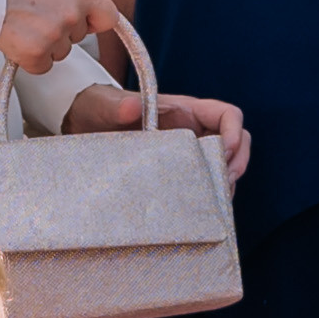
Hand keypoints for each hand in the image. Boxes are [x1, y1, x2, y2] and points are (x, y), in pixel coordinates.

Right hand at [0, 0, 116, 73]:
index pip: (108, 17)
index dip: (95, 21)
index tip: (84, 22)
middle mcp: (73, 14)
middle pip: (78, 37)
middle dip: (61, 30)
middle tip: (33, 14)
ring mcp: (55, 35)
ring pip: (60, 52)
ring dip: (43, 44)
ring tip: (20, 22)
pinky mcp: (36, 54)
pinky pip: (41, 66)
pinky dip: (28, 58)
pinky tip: (14, 38)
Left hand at [61, 80, 250, 184]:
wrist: (82, 127)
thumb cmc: (97, 109)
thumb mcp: (103, 106)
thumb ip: (117, 106)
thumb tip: (131, 108)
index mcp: (184, 111)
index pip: (226, 115)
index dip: (234, 133)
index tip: (223, 155)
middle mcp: (192, 131)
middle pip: (236, 144)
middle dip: (236, 165)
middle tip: (223, 187)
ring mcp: (187, 154)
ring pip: (223, 168)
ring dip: (224, 185)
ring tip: (210, 203)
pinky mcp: (178, 173)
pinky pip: (202, 185)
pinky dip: (207, 198)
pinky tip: (196, 211)